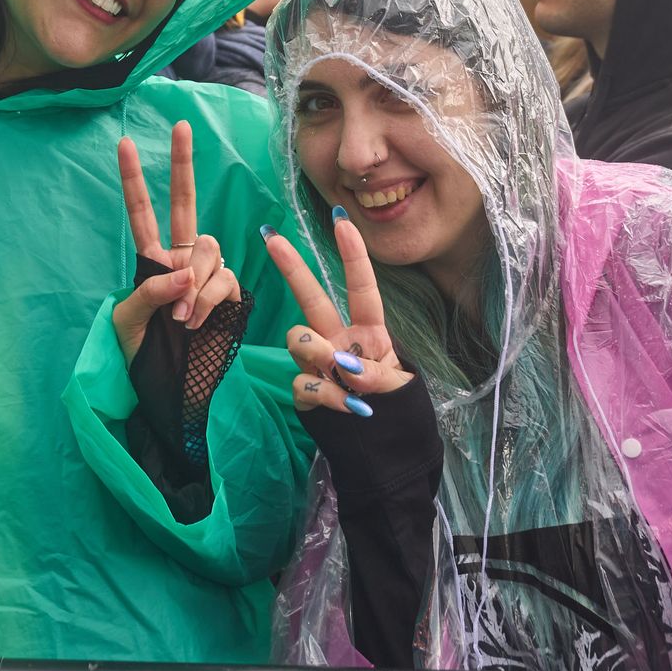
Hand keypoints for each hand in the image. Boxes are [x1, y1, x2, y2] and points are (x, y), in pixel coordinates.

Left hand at [112, 122, 238, 364]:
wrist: (166, 390)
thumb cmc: (139, 356)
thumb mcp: (127, 322)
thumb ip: (151, 292)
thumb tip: (184, 273)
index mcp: (151, 261)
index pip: (142, 212)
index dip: (134, 180)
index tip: (125, 143)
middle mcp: (181, 260)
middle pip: (186, 205)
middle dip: (183, 163)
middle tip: (180, 126)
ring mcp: (206, 275)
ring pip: (209, 250)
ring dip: (194, 282)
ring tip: (180, 320)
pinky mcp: (227, 295)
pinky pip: (223, 282)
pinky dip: (208, 300)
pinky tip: (195, 322)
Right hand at [263, 214, 412, 417]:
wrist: (382, 448)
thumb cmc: (395, 408)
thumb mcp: (400, 388)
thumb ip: (377, 374)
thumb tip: (347, 365)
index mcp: (369, 331)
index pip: (361, 288)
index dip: (353, 256)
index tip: (342, 222)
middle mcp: (338, 339)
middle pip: (311, 297)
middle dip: (292, 267)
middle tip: (272, 238)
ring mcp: (318, 363)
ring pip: (298, 338)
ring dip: (317, 352)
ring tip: (341, 374)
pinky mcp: (304, 391)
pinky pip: (302, 382)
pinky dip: (326, 396)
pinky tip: (348, 408)